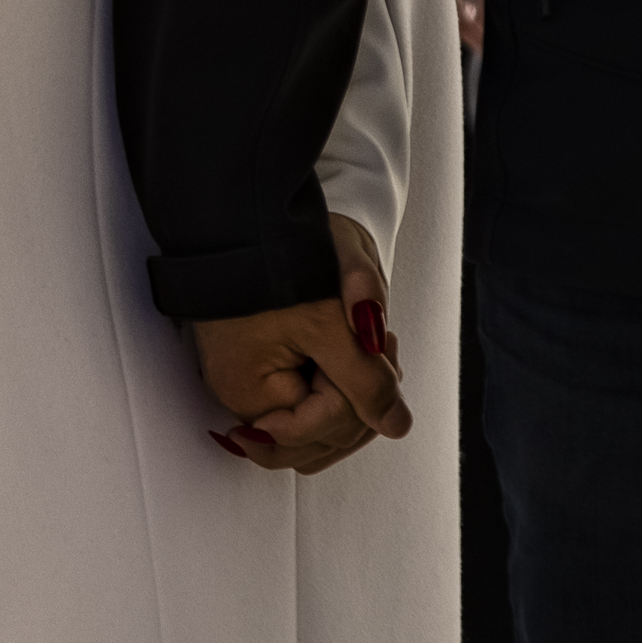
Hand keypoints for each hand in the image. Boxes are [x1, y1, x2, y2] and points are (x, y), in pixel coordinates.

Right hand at [190, 214, 410, 476]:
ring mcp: (254, 381)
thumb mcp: (333, 322)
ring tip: (369, 337)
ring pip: (318, 425)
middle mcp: (245, 395)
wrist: (251, 201)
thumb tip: (396, 426)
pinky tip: (356, 340)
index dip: (356, 399)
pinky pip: (311, 398)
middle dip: (359, 400)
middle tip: (378, 342)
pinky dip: (344, 378)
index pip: (317, 430)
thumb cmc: (281, 254)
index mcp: (249, 391)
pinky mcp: (265, 364)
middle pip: (315, 441)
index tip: (373, 346)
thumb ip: (366, 382)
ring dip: (356, 390)